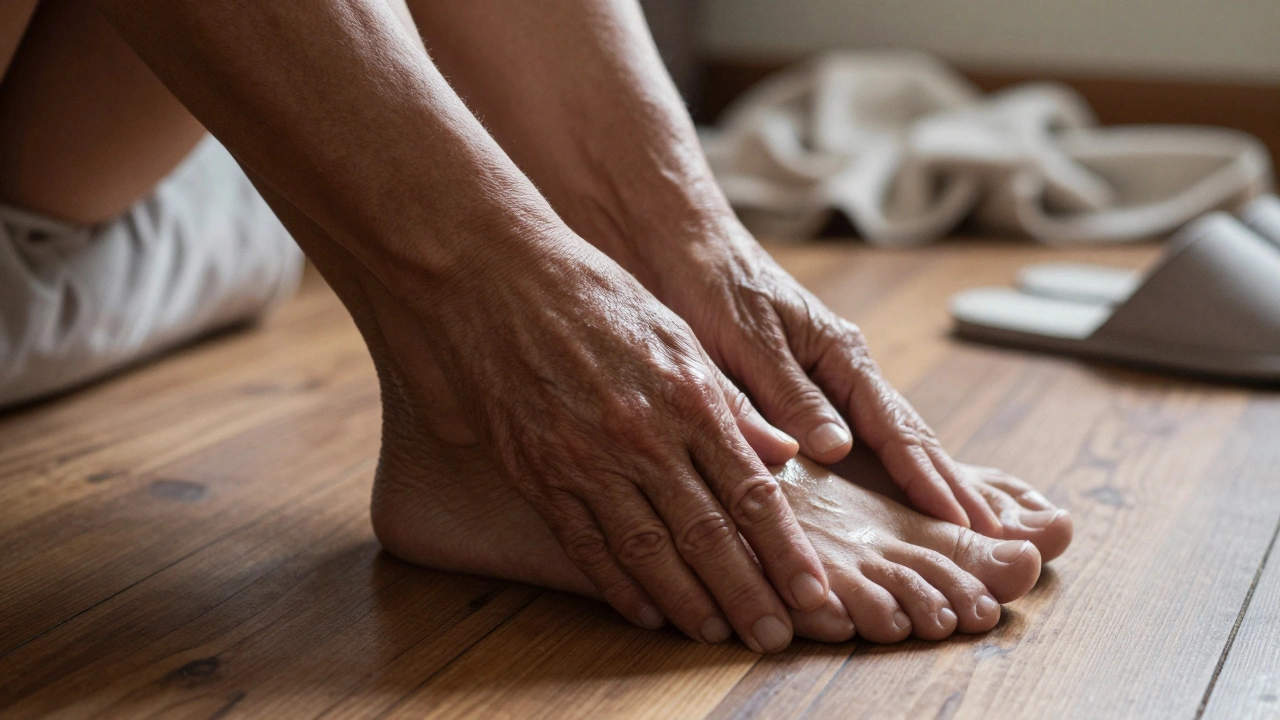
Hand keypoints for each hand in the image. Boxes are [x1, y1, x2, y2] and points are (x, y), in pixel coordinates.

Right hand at [410, 225, 828, 651]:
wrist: (496, 279)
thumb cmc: (596, 297)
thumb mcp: (677, 335)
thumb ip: (731, 402)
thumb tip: (786, 453)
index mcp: (688, 396)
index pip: (751, 493)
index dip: (786, 551)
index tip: (814, 592)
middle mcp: (643, 436)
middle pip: (707, 535)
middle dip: (748, 593)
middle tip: (777, 635)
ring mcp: (586, 459)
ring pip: (648, 552)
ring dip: (689, 602)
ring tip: (718, 634)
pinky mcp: (540, 473)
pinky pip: (586, 543)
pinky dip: (619, 586)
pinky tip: (648, 612)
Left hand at [641, 223, 1001, 534]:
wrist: (686, 249)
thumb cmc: (714, 287)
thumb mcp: (749, 341)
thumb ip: (789, 394)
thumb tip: (838, 448)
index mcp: (840, 355)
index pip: (897, 428)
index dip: (930, 480)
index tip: (964, 523)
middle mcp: (845, 371)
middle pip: (910, 438)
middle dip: (952, 488)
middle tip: (996, 540)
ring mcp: (830, 383)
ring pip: (887, 442)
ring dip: (926, 485)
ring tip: (962, 531)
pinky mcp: (804, 393)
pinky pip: (855, 440)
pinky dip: (883, 472)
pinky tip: (895, 503)